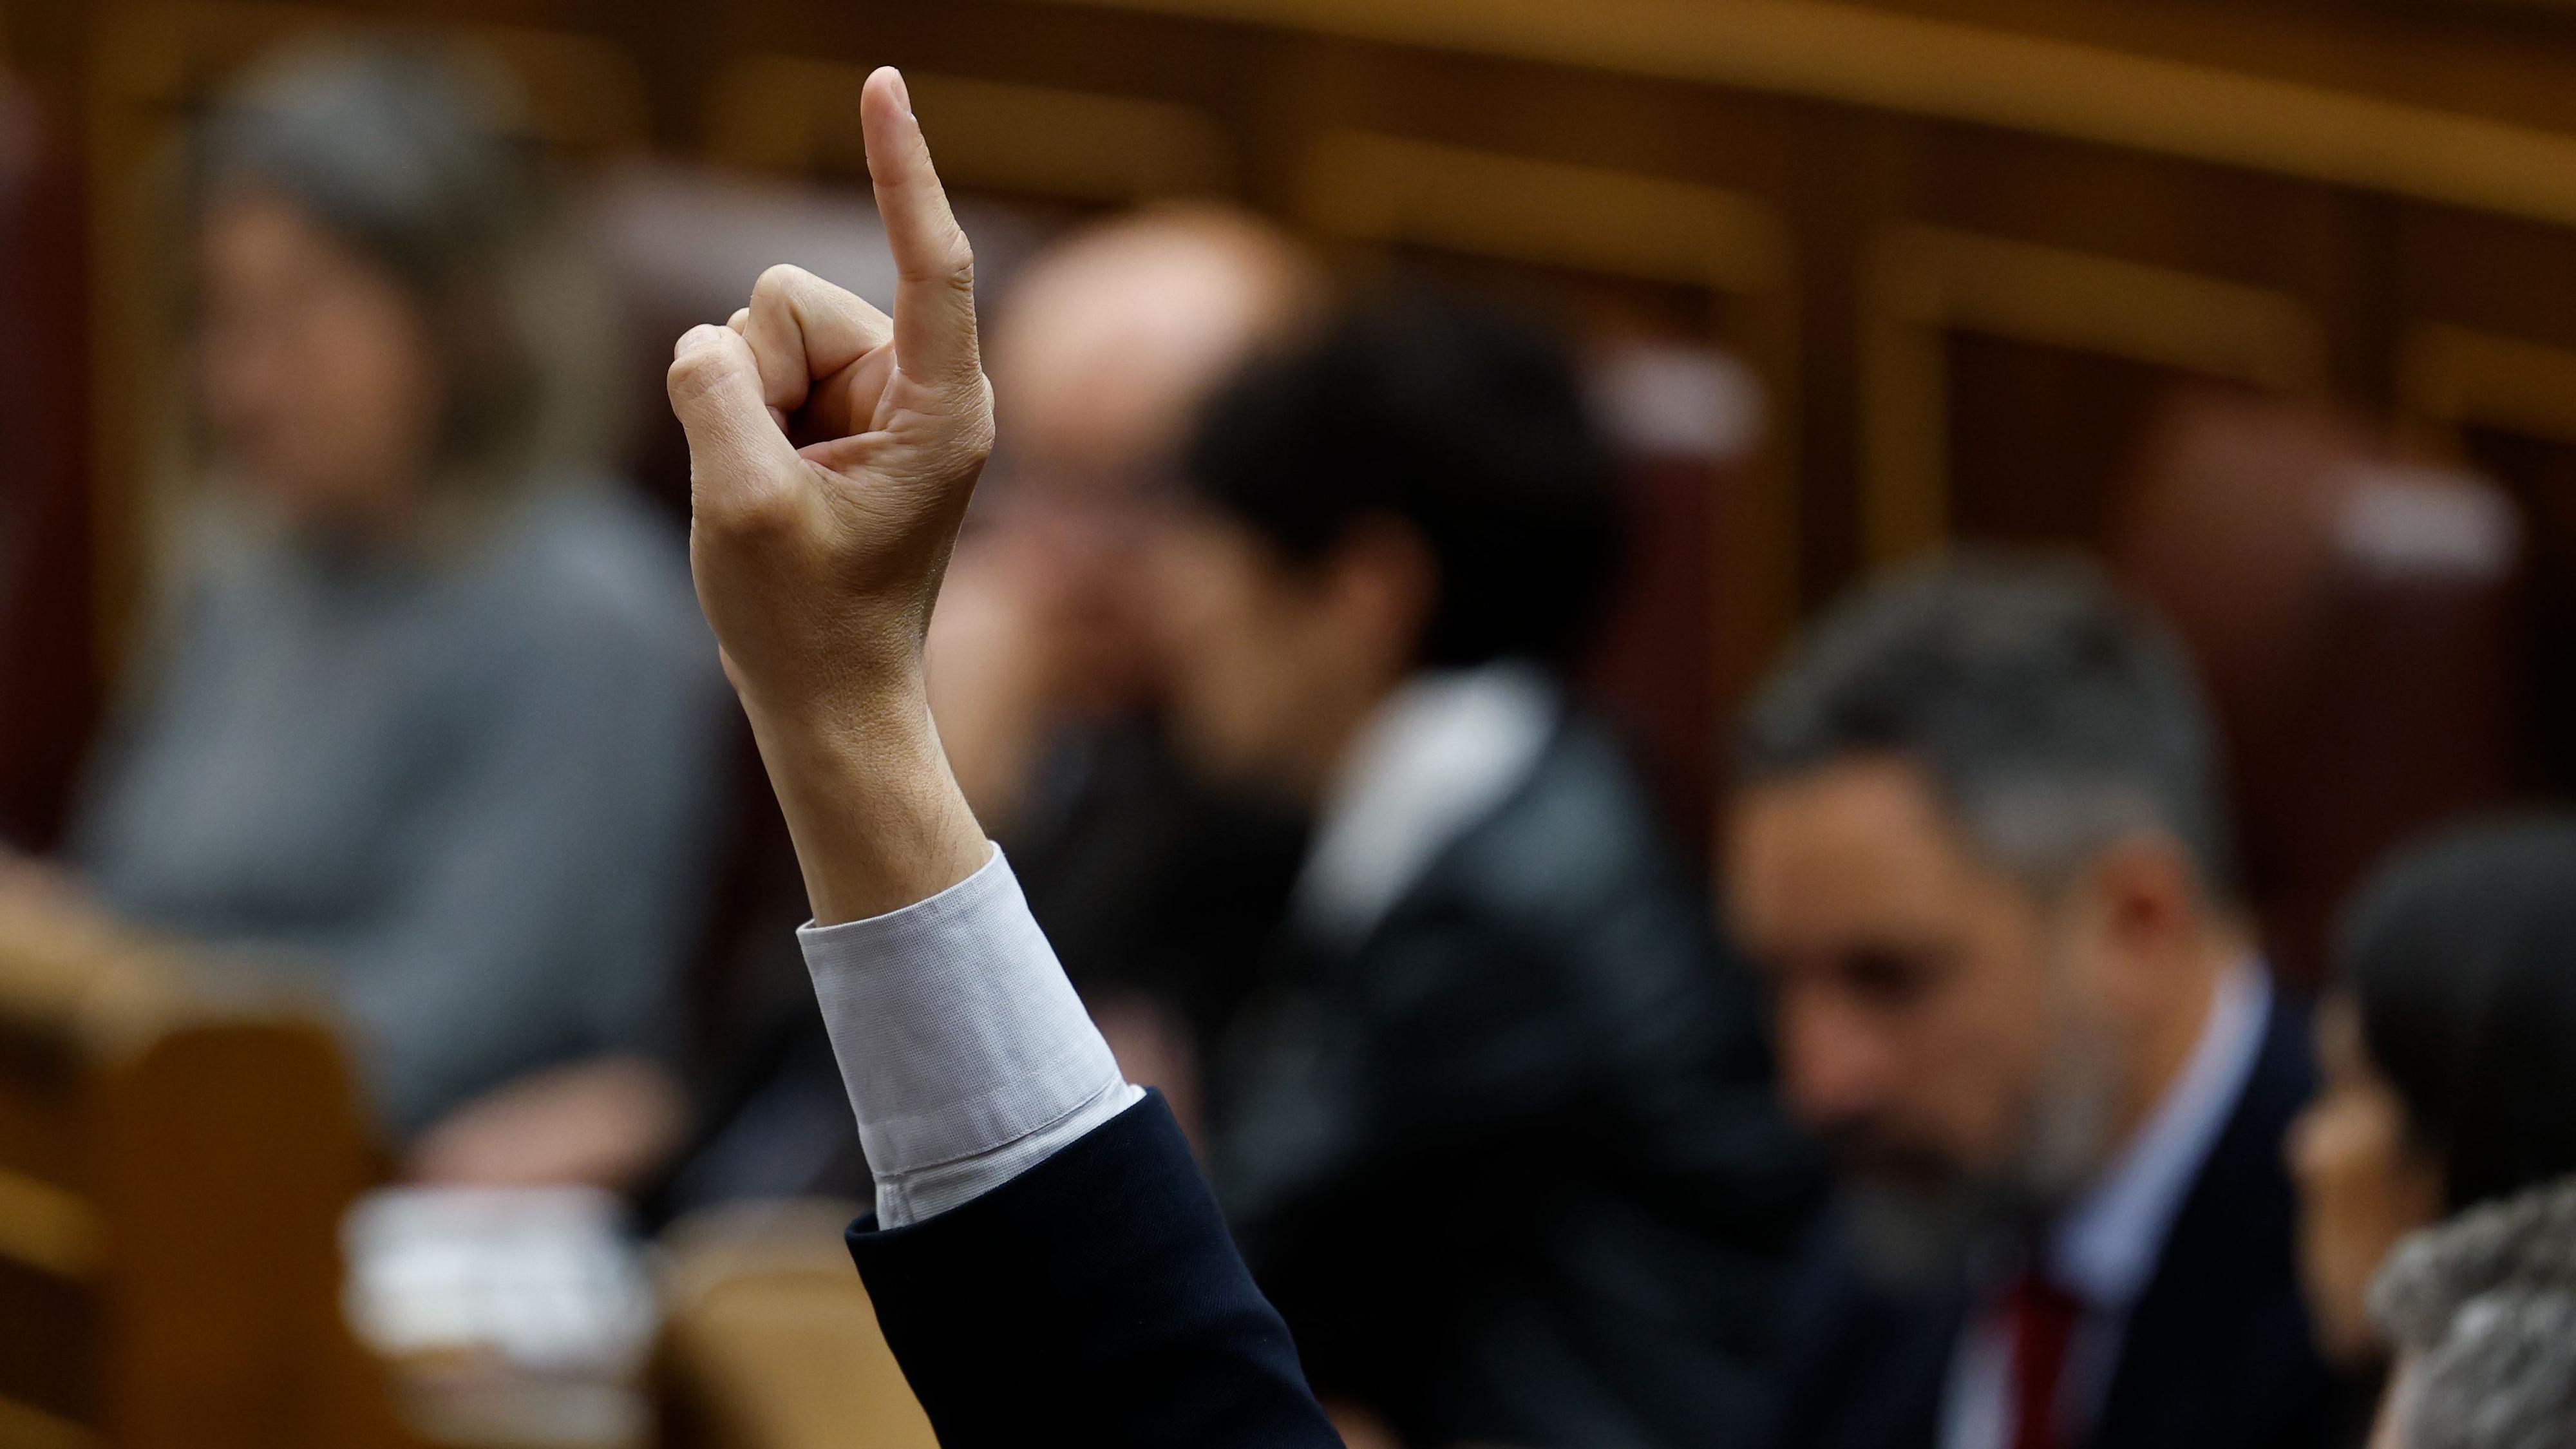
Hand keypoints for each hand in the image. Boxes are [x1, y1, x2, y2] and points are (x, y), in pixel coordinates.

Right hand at [667, 66, 992, 921]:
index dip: (903, 168)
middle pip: (791, 298)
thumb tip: (706, 343)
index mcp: (941, 409)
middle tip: (778, 488)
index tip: (884, 84)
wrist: (825, 693)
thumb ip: (715, 398)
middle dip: (757, 378)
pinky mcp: (833, 412)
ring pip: (758, 329)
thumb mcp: (742, 510)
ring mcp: (873, 398)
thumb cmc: (805, 621)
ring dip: (742, 405)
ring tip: (778, 494)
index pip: (932, 260)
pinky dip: (736, 418)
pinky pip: (746, 363)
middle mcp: (918, 388)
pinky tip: (769, 487)